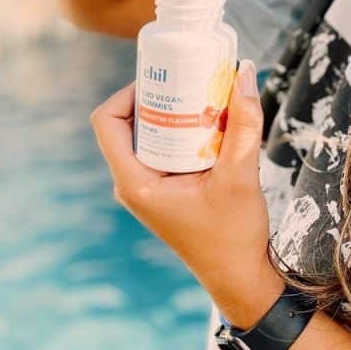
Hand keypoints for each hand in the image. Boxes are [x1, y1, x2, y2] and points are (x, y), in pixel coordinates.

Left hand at [90, 58, 283, 327]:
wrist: (242, 279)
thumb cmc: (234, 235)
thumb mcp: (240, 175)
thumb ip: (244, 123)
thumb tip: (244, 71)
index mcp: (135, 182)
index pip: (106, 121)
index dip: (129, 91)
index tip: (166, 78)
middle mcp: (135, 182)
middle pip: (129, 122)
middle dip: (159, 96)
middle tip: (190, 77)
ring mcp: (150, 187)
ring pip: (150, 134)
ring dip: (175, 112)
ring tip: (205, 92)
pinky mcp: (168, 189)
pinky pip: (167, 148)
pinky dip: (186, 129)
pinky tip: (214, 120)